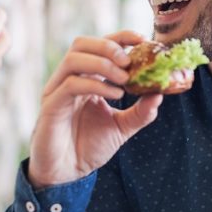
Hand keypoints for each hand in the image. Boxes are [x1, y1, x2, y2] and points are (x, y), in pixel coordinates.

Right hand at [27, 31, 161, 187]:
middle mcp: (68, 79)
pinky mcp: (51, 105)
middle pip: (81, 43)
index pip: (99, 46)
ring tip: (124, 79)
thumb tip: (160, 93)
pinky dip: (96, 84)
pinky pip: (71, 84)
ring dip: (103, 63)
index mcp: (84, 78)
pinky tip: (115, 94)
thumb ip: (140, 112)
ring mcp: (57, 90)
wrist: (67, 173)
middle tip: (130, 61)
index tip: (142, 39)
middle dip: (108, 46)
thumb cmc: (88, 147)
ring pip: (74, 58)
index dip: (120, 37)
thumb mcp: (121, 128)